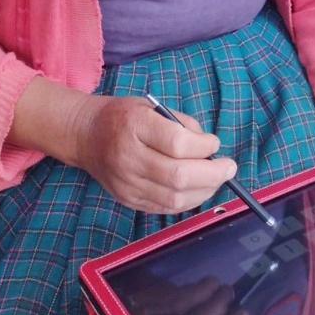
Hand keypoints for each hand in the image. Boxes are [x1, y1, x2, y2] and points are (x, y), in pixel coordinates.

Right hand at [70, 95, 237, 214]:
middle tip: (228, 167)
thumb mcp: (151, 106)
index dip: (203, 147)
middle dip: (212, 174)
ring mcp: (126, 183)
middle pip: (178, 176)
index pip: (177, 144)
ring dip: (204, 192)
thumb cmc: (123, 116)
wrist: (85, 135)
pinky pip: (165, 208)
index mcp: (134, 126)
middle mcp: (128, 157)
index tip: (214, 143)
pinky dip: (187, 201)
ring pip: (174, 198)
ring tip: (216, 180)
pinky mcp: (128, 200)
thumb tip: (209, 148)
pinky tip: (197, 190)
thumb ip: (181, 125)